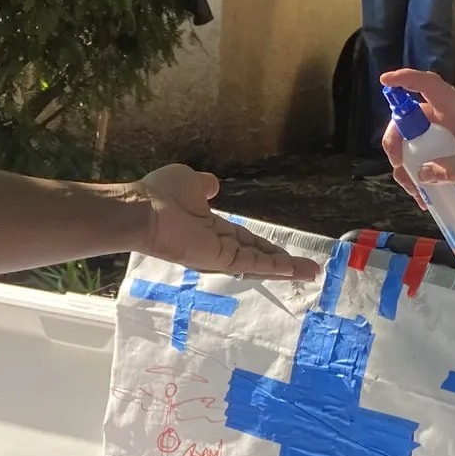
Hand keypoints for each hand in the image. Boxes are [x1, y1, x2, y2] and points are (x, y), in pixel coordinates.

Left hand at [129, 165, 318, 279]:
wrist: (143, 210)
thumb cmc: (160, 194)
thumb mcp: (190, 182)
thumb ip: (205, 186)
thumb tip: (213, 185)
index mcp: (210, 228)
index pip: (244, 239)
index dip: (265, 245)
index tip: (283, 251)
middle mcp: (217, 245)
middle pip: (256, 255)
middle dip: (282, 263)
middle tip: (307, 270)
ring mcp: (219, 254)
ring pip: (259, 263)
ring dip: (286, 268)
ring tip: (311, 273)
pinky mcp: (220, 258)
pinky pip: (254, 262)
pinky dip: (277, 266)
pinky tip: (297, 270)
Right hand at [377, 68, 454, 201]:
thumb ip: (453, 170)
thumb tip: (421, 174)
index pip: (427, 85)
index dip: (405, 79)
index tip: (384, 81)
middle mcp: (442, 117)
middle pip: (406, 118)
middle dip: (395, 140)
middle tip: (398, 164)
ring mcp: (438, 132)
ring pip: (407, 140)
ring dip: (402, 163)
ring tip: (413, 189)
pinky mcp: (437, 147)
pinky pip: (415, 155)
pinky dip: (412, 173)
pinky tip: (420, 193)